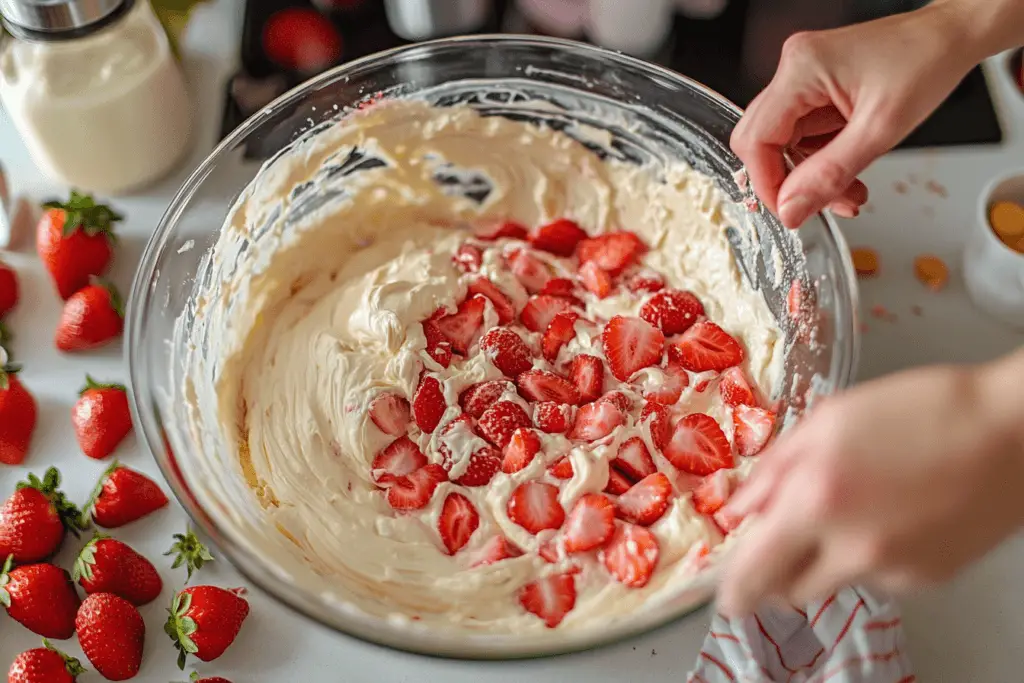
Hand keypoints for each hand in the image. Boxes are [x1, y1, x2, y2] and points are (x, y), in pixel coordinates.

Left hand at [716, 361, 1023, 615]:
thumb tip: (740, 509)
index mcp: (816, 501)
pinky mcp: (927, 579)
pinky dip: (872, 555)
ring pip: (834, 582)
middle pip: (789, 590)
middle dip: (777, 573)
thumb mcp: (829, 421)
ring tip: (858, 505)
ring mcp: (893, 570)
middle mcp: (851, 547)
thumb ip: (774, 468)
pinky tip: (895, 513)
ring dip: (826, 559)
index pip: (755, 571)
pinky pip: (879, 577)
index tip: (726, 597)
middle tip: (785, 539)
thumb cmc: (920, 410)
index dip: (735, 590)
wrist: (1009, 432)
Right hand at [730, 3, 981, 226]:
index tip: (790, 211)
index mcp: (802, 69)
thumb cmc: (927, 62)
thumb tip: (790, 209)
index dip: (767, 183)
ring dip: (810, 174)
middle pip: (762, 141)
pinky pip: (803, 134)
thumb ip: (829, 174)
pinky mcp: (815, 87)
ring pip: (784, 143)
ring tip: (848, 190)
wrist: (953, 37)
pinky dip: (822, 159)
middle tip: (820, 203)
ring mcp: (803, 77)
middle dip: (790, 181)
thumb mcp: (880, 131)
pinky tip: (847, 170)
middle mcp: (794, 68)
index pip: (755, 140)